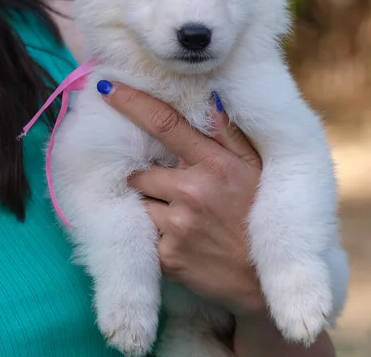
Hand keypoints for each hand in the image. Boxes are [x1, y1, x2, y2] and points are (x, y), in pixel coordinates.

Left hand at [97, 81, 265, 314]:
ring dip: (152, 208)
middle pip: (142, 171)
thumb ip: (230, 135)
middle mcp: (191, 192)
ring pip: (140, 203)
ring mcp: (177, 226)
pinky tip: (183, 242)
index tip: (105, 86)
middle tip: (178, 194)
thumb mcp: (257, 170)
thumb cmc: (261, 218)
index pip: (164, 123)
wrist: (265, 286)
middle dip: (152, 180)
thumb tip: (209, 97)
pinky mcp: (166, 257)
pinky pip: (144, 235)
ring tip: (184, 220)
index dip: (131, 101)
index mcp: (214, 164)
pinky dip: (155, 236)